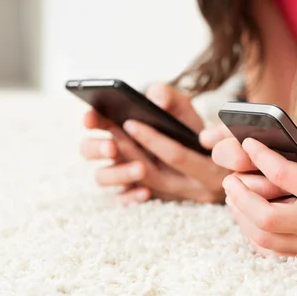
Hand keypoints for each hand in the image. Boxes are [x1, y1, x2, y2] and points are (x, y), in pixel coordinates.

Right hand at [80, 83, 230, 203]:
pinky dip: (129, 197)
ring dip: (118, 173)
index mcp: (120, 123)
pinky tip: (145, 193)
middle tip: (112, 146)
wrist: (208, 157)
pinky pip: (122, 200)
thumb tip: (156, 100)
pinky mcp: (135, 192)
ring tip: (141, 168)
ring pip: (103, 176)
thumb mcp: (182, 107)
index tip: (92, 119)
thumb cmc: (188, 128)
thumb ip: (168, 95)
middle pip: (88, 150)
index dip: (89, 118)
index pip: (94, 119)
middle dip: (96, 148)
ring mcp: (123, 172)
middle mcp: (116, 148)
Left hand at [221, 122, 296, 262]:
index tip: (250, 143)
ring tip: (234, 197)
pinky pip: (276, 253)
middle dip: (239, 194)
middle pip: (261, 215)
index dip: (260, 155)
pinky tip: (251, 223)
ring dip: (241, 217)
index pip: (282, 173)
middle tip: (230, 177)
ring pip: (263, 238)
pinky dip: (257, 238)